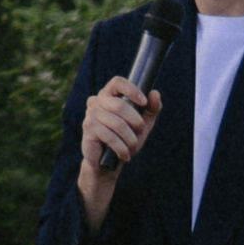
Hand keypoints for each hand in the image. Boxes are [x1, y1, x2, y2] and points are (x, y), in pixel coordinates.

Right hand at [77, 74, 160, 225]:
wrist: (107, 162)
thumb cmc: (125, 139)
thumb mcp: (142, 125)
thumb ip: (151, 109)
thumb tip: (155, 93)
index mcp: (109, 95)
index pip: (117, 82)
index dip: (131, 90)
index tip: (144, 102)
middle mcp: (97, 101)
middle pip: (120, 105)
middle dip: (136, 121)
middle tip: (141, 132)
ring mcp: (90, 114)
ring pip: (117, 123)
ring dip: (130, 139)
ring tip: (132, 148)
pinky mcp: (88, 129)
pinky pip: (110, 137)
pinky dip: (122, 148)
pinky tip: (125, 155)